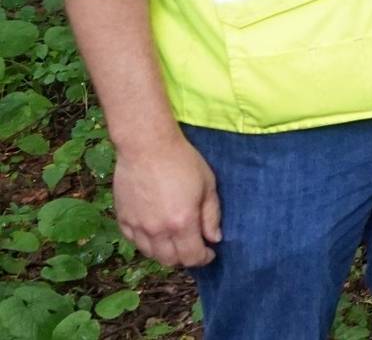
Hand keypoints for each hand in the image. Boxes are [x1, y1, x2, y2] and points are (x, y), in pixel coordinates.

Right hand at [113, 134, 219, 267]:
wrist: (147, 146)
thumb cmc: (183, 161)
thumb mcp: (207, 185)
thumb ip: (211, 216)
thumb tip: (214, 238)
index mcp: (182, 223)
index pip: (191, 257)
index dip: (203, 259)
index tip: (209, 252)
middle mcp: (157, 230)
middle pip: (170, 261)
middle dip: (185, 258)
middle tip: (193, 246)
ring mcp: (137, 226)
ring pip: (151, 254)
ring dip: (165, 252)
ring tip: (175, 240)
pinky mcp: (122, 219)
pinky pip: (134, 241)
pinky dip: (146, 242)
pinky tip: (156, 231)